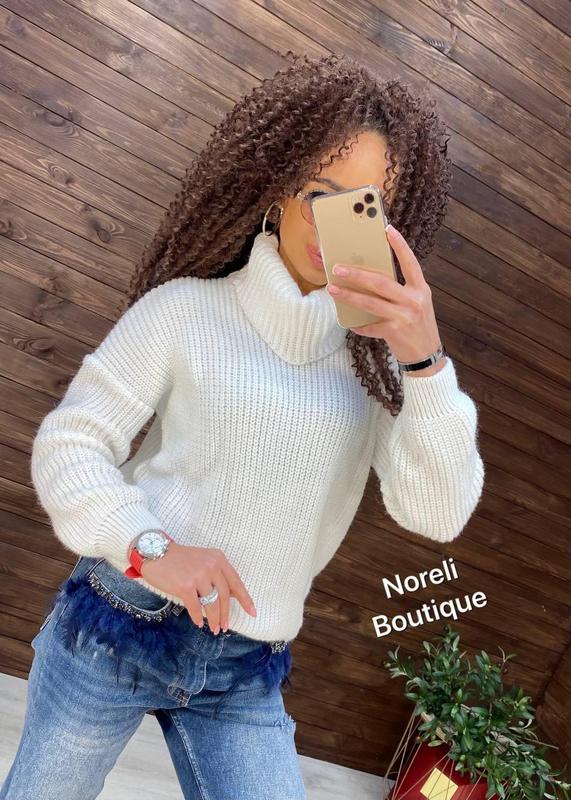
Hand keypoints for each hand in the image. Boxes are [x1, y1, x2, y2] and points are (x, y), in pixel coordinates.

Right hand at [140, 542, 256, 633]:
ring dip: (214, 619)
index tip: (253, 612)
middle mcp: (211, 566)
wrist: (155, 552)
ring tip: (215, 629)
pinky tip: (199, 623)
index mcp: (218, 559)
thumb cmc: (180, 559)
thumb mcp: (204, 561)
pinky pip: (195, 607)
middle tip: (226, 626)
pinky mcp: (185, 586)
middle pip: (225, 596)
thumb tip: (232, 596)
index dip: (245, 599)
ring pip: (212, 603)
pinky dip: (198, 617)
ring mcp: (198, 576)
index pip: (236, 582)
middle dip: (226, 614)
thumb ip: (218, 575)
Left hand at [326, 224, 446, 376]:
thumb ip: (400, 291)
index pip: (410, 263)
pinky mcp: (395, 332)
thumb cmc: (417, 326)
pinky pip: (370, 326)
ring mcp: (404, 316)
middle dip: (357, 274)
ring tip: (333, 289)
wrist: (427, 356)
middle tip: (338, 268)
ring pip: (371, 302)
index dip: (400, 246)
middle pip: (381, 282)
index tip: (387, 229)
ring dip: (349, 296)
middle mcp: (414, 300)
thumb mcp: (416, 304)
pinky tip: (350, 323)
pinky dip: (359, 325)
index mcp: (420, 289)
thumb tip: (370, 279)